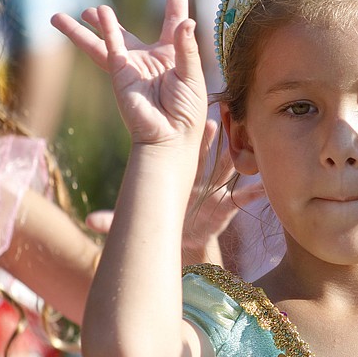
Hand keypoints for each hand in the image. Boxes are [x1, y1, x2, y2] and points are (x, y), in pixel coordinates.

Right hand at [51, 0, 206, 147]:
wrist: (170, 138)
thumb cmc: (187, 111)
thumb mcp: (192, 75)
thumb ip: (187, 47)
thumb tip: (187, 20)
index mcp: (174, 56)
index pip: (174, 18)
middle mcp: (150, 59)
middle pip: (126, 32)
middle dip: (107, 20)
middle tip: (95, 6)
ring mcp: (133, 66)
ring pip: (107, 40)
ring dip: (90, 27)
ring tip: (74, 13)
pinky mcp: (121, 74)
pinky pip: (112, 47)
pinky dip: (107, 30)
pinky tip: (100, 14)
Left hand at [85, 119, 265, 264]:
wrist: (186, 237)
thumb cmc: (165, 218)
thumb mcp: (141, 219)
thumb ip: (117, 219)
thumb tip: (89, 220)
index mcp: (182, 173)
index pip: (191, 151)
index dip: (200, 138)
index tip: (207, 120)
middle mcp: (201, 177)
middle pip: (213, 154)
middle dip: (220, 140)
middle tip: (227, 119)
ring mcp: (217, 190)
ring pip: (231, 170)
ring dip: (240, 159)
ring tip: (252, 145)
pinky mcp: (228, 208)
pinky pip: (245, 199)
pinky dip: (256, 193)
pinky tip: (268, 188)